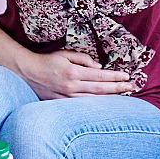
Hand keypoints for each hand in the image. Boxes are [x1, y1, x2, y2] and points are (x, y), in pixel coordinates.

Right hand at [18, 49, 133, 98]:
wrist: (27, 73)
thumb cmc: (47, 61)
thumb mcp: (64, 53)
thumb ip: (83, 58)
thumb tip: (99, 67)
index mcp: (73, 72)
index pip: (100, 75)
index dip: (114, 76)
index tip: (126, 76)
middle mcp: (72, 86)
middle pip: (100, 89)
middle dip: (118, 88)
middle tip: (132, 87)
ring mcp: (67, 96)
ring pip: (94, 100)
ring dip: (110, 98)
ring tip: (123, 96)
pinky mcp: (62, 103)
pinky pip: (83, 105)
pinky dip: (96, 105)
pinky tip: (105, 105)